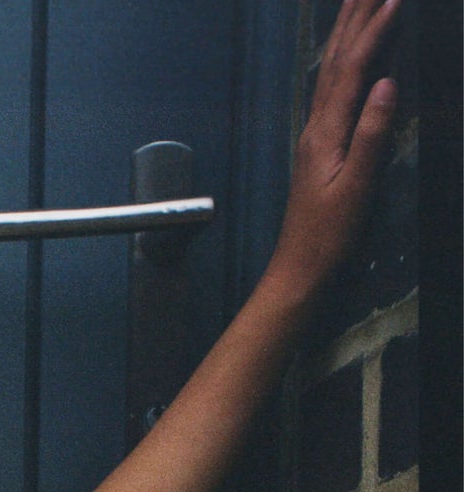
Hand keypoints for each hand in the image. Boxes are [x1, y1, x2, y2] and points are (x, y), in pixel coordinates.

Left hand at [269, 0, 400, 295]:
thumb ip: (371, 135)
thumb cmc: (328, 236)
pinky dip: (341, 60)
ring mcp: (314, 134)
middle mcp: (316, 125)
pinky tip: (345, 55)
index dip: (374, 30)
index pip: (353, 68)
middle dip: (355, 17)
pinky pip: (330, 89)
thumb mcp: (356, 187)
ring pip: (330, 70)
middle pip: (336, 59)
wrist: (299, 270)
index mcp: (326, 132)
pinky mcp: (318, 146)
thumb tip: (385, 83)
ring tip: (357, 1)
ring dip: (345, 32)